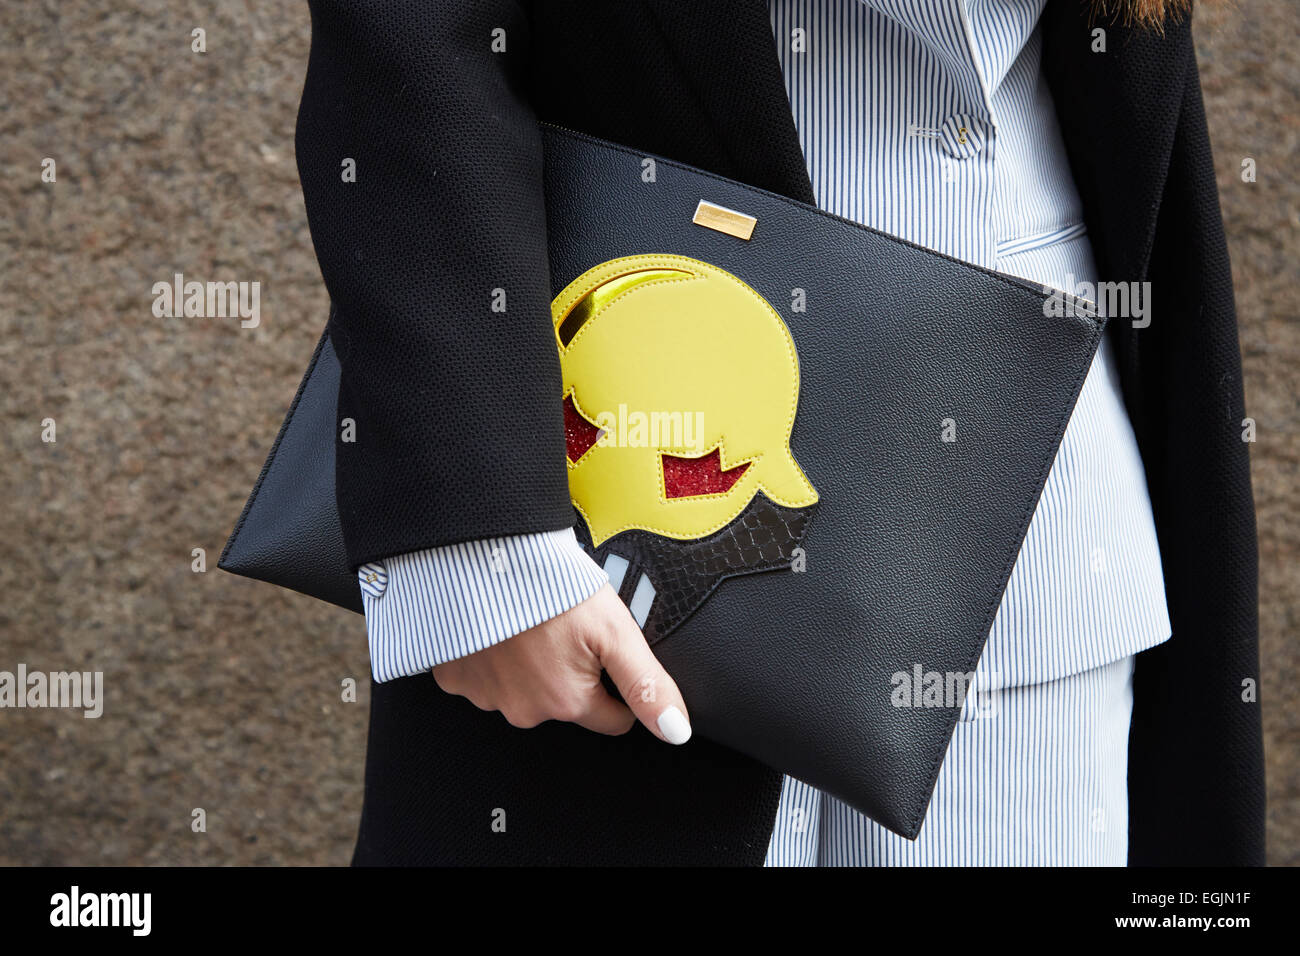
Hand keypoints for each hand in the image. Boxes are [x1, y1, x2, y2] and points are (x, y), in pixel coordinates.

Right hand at [431, 584, 691, 743]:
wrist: (481, 555)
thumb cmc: (548, 586)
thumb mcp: (615, 630)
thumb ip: (647, 684)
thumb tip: (676, 730)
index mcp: (567, 702)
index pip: (613, 717)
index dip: (618, 684)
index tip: (606, 651)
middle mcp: (524, 710)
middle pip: (566, 703)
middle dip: (572, 672)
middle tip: (567, 627)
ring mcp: (485, 696)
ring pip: (524, 690)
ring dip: (530, 664)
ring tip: (531, 620)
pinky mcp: (453, 677)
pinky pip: (483, 676)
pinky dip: (492, 655)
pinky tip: (499, 626)